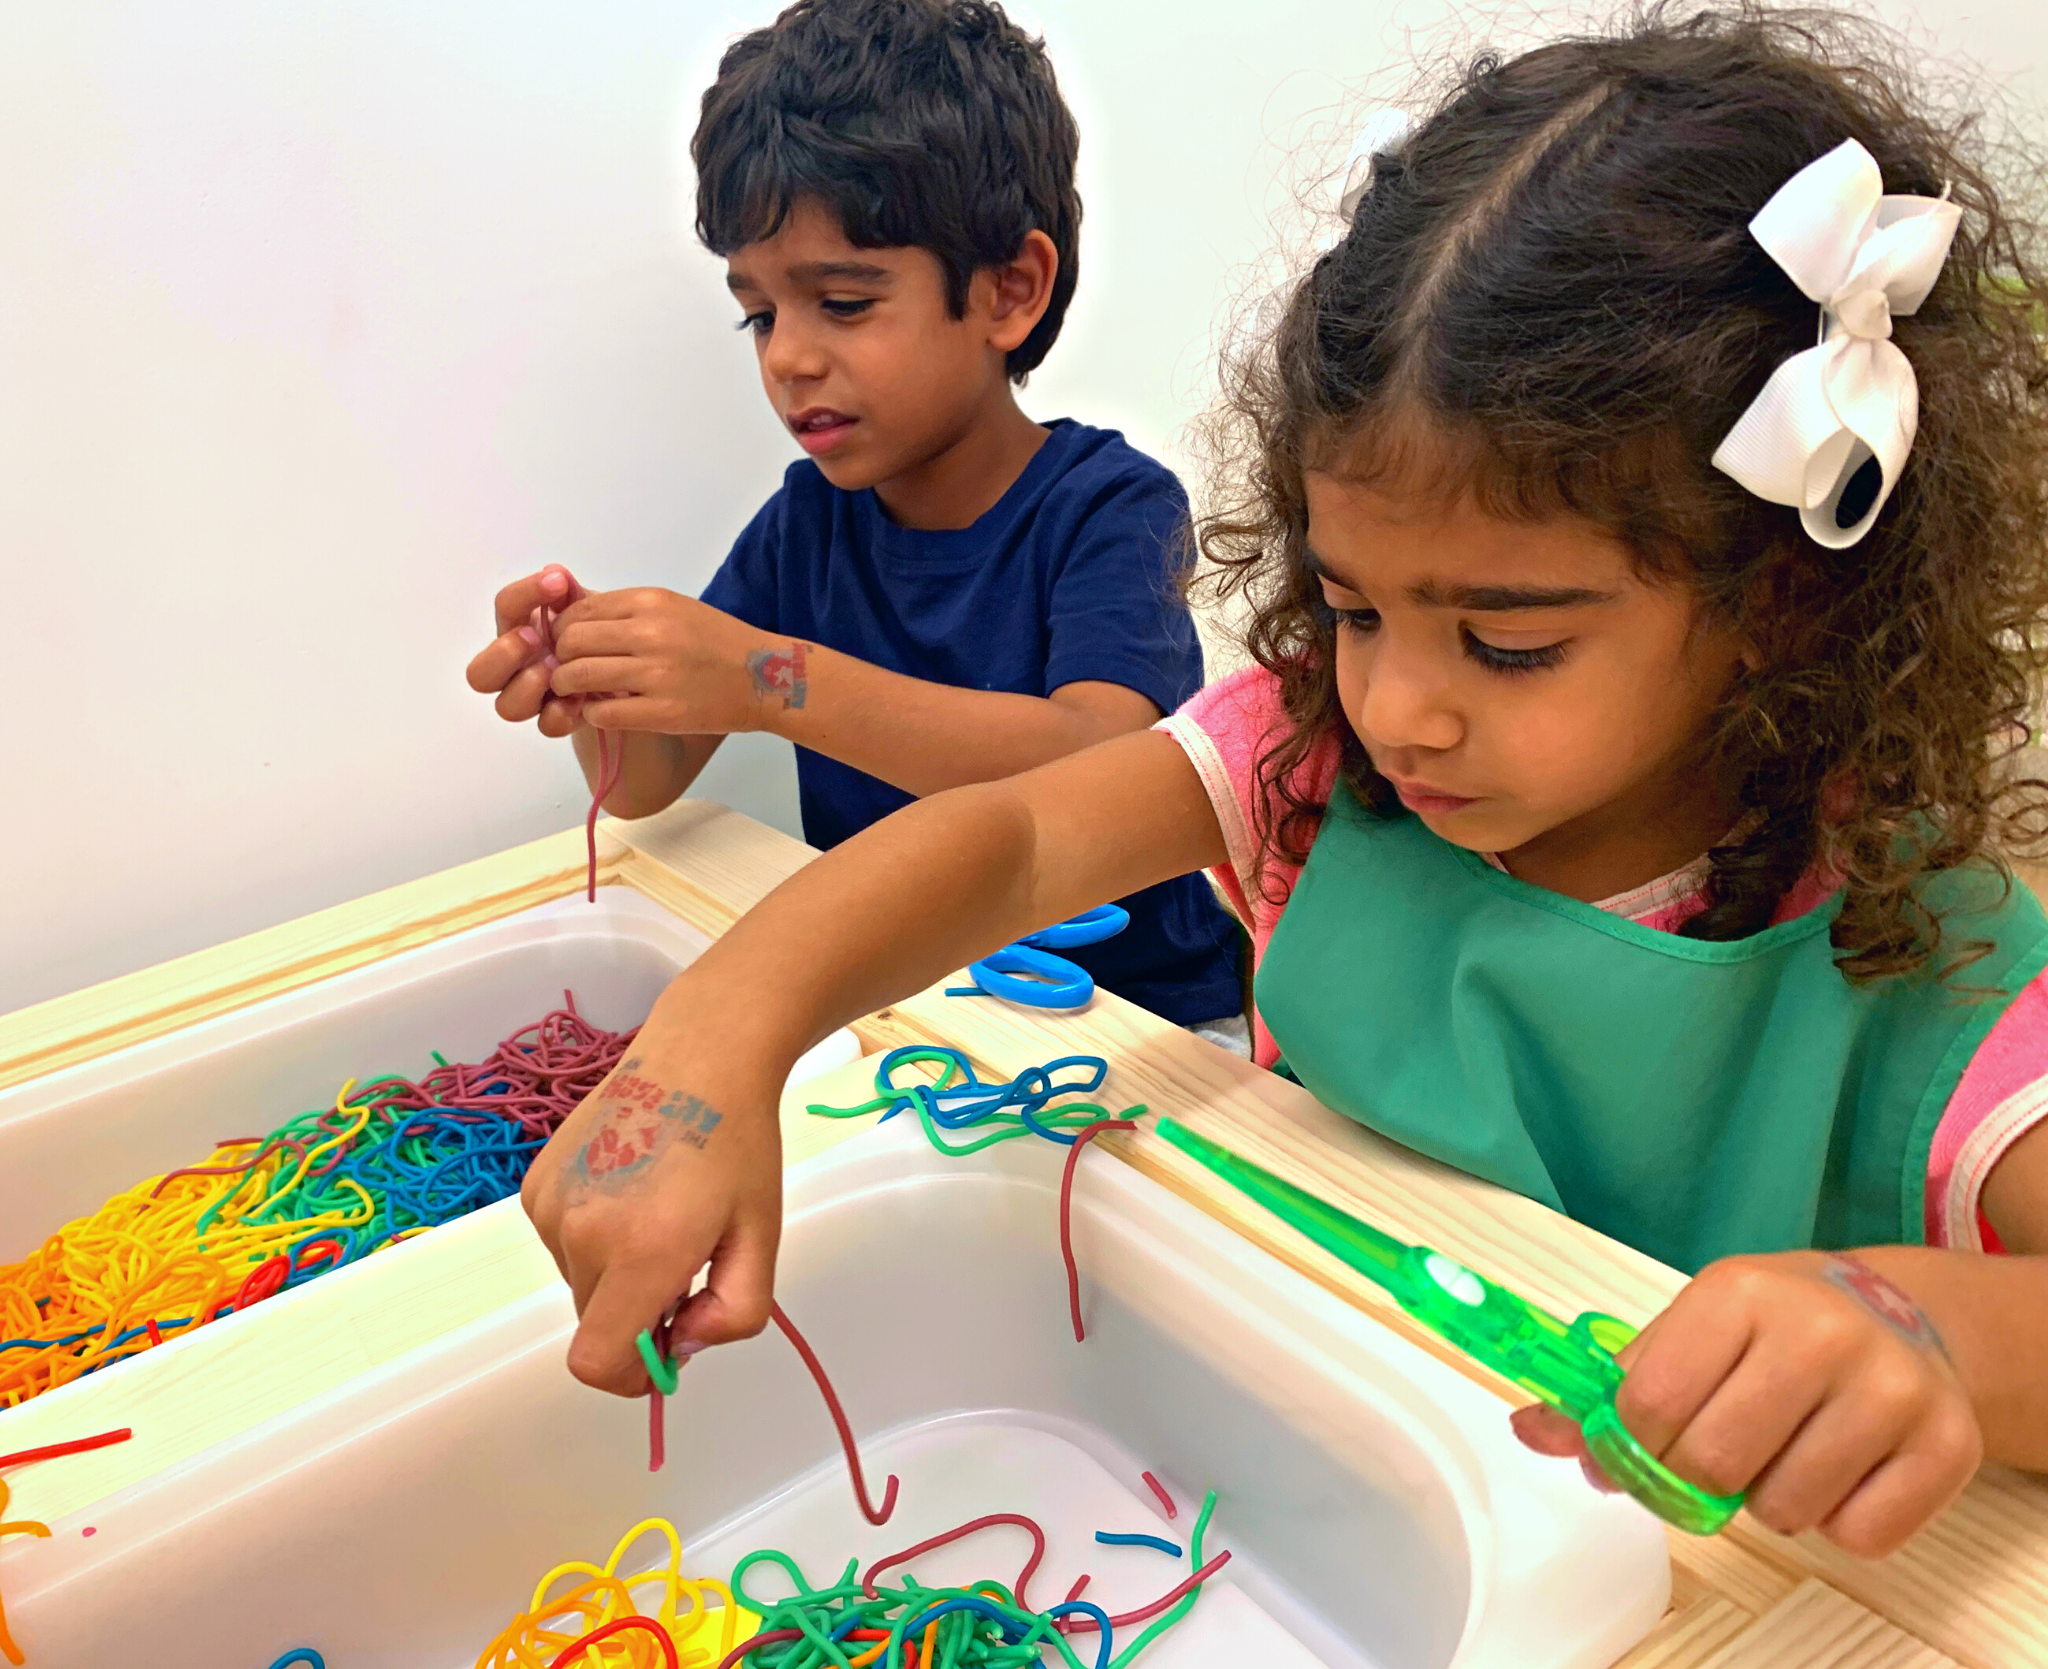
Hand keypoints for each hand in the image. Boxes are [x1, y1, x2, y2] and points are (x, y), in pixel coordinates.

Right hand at [466, 565, 588, 738]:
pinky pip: (546, 726)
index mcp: (521, 628)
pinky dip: (560, 712)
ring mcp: (533, 697)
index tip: (559, 583)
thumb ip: (569, 593)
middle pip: (479, 674)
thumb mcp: (587, 608)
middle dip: (504, 653)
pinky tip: (581, 697)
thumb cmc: (598, 633)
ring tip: (555, 669)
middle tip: (534, 637)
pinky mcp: (557, 720)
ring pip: (507, 706)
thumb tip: (554, 572)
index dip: (525, 594)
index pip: (506, 607)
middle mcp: (517, 667)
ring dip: (529, 685)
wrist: (626, 666)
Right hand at [520, 1043, 783, 1393]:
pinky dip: (595, 1237)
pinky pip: (562, 1242)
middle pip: (597, 1321)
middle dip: (639, 1314)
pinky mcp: (535, 1184)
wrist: (698, 1056)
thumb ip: (734, 1314)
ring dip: (618, 1271)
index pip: (596, 1362)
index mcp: (641, 1253)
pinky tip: (631, 1188)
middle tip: (687, 1262)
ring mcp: (550, 1207)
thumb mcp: (762, 1238)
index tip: (666, 1351)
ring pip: (581, 1281)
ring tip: (661, 1211)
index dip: (631, 1376)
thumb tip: (680, 1344)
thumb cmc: (738, 1146)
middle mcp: (582, 1234)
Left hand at [547, 588, 801, 738]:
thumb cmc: (717, 642)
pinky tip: (604, 711)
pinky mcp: (664, 713)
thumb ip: (627, 611)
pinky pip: (602, 712)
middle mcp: (651, 633)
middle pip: (571, 642)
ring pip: (579, 677)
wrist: (768, 676)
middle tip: (568, 671)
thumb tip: (570, 616)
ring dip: (568, 688)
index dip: (562, 629)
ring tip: (578, 693)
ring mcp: (657, 674)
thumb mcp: (674, 608)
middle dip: (560, 659)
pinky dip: (593, 713)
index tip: (567, 645)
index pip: (579, 610)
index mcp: (651, 602)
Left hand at [1511, 1251, 1981, 1556]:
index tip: (1649, 1439)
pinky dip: (1838, 1520)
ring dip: (1768, 1501)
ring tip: (1786, 1447)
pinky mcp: (1948, 1444)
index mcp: (1739, 1291)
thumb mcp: (1691, 1331)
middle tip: (1720, 1449)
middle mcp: (1820, 1331)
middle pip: (1713, 1464)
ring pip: (1783, 1509)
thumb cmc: (1774, 1329)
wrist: (1904, 1313)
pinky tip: (1843, 1466)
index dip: (1634, 1442)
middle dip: (1699, 1476)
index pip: (1648, 1402)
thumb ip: (1610, 1388)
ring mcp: (1891, 1387)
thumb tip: (1528, 1430)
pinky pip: (1856, 1535)